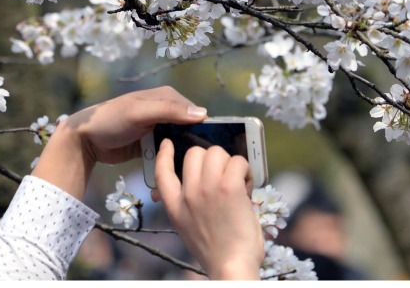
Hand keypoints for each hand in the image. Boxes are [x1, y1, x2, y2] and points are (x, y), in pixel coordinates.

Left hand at [32, 86, 207, 199]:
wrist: (85, 139)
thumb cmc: (110, 119)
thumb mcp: (139, 112)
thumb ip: (168, 111)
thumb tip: (203, 113)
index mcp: (167, 98)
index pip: (195, 113)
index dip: (203, 130)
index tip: (210, 151)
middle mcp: (166, 112)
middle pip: (189, 131)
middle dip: (192, 148)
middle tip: (198, 170)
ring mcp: (158, 130)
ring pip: (179, 145)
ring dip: (181, 159)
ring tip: (186, 178)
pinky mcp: (151, 146)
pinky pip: (167, 155)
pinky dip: (169, 165)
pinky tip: (173, 179)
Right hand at [155, 139, 263, 279]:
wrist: (231, 266)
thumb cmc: (215, 250)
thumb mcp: (187, 226)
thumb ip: (184, 204)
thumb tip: (190, 184)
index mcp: (174, 205)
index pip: (160, 170)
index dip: (164, 153)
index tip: (168, 143)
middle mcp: (187, 194)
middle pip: (194, 153)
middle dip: (211, 159)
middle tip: (223, 175)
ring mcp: (207, 188)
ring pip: (217, 152)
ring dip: (231, 163)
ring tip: (238, 181)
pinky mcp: (229, 188)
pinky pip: (238, 162)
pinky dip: (246, 171)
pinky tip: (248, 186)